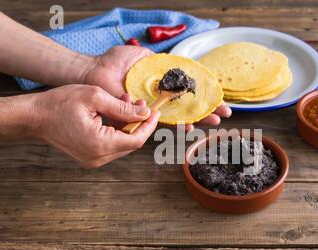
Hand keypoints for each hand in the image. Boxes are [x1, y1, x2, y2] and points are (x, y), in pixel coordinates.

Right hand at [33, 84, 159, 167]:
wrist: (33, 117)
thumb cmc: (59, 104)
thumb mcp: (94, 97)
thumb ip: (123, 108)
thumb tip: (145, 113)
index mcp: (100, 145)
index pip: (136, 140)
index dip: (149, 125)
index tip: (155, 111)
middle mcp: (98, 158)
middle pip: (131, 143)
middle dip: (139, 123)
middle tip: (141, 103)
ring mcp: (93, 160)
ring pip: (122, 144)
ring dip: (128, 125)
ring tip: (126, 103)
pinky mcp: (89, 157)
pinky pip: (111, 145)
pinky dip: (117, 130)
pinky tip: (115, 113)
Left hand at [82, 46, 231, 129]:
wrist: (94, 73)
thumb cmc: (114, 63)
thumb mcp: (141, 55)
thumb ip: (157, 61)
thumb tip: (174, 64)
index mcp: (161, 83)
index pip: (186, 89)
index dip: (203, 94)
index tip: (219, 98)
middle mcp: (159, 96)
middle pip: (187, 104)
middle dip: (207, 109)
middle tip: (223, 114)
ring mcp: (152, 107)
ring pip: (179, 115)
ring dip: (197, 118)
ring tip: (214, 121)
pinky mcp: (142, 115)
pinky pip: (161, 121)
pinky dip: (176, 124)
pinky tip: (189, 126)